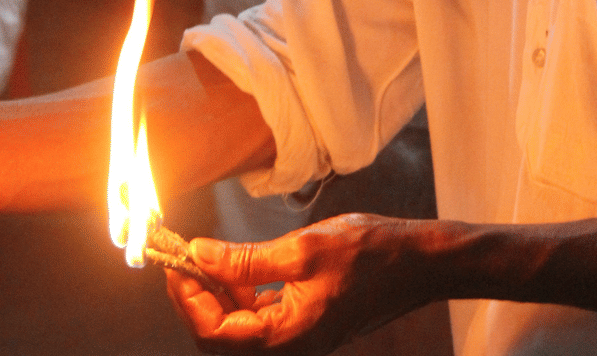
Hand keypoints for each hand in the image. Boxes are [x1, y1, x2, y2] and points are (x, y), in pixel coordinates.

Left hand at [166, 213, 433, 355]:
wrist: (420, 262)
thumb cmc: (371, 253)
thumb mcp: (302, 249)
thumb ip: (246, 259)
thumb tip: (198, 256)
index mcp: (287, 337)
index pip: (213, 332)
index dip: (187, 297)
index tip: (176, 261)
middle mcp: (290, 346)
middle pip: (222, 334)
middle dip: (198, 296)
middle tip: (188, 257)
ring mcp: (299, 336)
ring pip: (240, 324)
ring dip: (220, 292)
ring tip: (212, 256)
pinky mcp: (307, 322)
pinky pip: (262, 316)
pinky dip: (245, 291)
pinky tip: (245, 265)